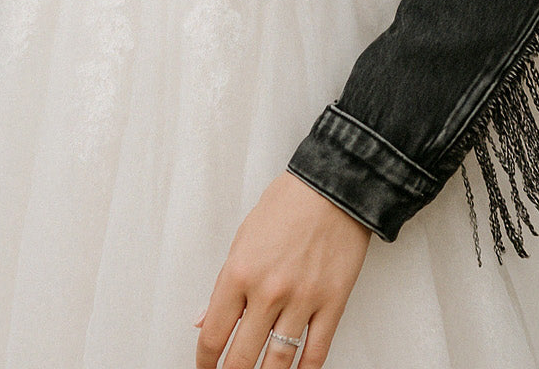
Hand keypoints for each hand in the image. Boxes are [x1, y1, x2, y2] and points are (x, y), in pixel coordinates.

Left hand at [195, 170, 370, 368]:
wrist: (333, 186)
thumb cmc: (288, 204)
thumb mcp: (244, 237)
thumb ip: (224, 285)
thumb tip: (205, 320)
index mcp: (239, 272)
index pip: (214, 334)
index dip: (205, 361)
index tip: (205, 368)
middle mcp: (268, 291)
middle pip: (241, 358)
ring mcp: (302, 300)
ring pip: (278, 363)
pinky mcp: (332, 303)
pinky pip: (316, 353)